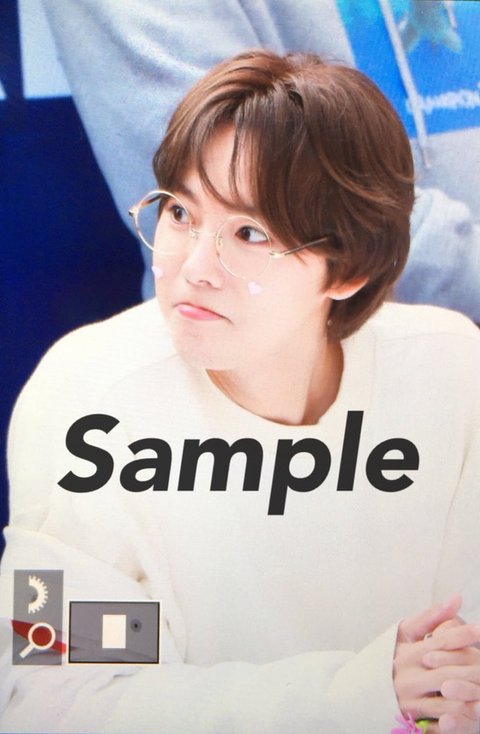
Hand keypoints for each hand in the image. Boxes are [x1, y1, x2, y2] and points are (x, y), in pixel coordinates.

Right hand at [394, 596, 479, 732]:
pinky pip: (441, 719)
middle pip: (448, 669)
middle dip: (473, 667)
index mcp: (408, 652)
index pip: (440, 641)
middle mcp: (409, 674)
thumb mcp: (405, 635)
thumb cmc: (387, 658)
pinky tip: (473, 706)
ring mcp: (411, 698)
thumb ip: (431, 617)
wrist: (359, 691)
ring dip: (470, 691)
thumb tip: (457, 598)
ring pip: (448, 696)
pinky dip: (460, 714)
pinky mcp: (412, 718)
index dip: (463, 635)